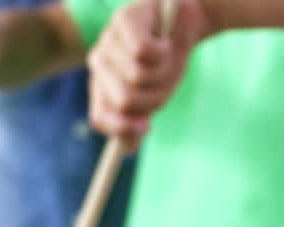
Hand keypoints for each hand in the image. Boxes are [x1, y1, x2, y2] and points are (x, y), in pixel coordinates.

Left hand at [86, 0, 211, 150]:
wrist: (186, 22)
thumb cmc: (168, 60)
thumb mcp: (155, 94)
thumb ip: (138, 119)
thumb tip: (127, 149)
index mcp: (101, 85)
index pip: (100, 117)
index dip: (122, 128)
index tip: (147, 127)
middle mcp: (98, 62)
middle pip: (124, 101)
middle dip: (155, 96)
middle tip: (167, 78)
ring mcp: (107, 41)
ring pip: (136, 78)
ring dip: (164, 72)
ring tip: (168, 57)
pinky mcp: (123, 21)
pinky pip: (144, 53)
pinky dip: (164, 52)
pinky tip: (165, 41)